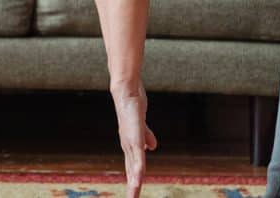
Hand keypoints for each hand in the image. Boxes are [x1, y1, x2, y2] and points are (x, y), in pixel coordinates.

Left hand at [111, 78, 158, 196]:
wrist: (127, 92)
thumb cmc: (133, 107)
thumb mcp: (141, 126)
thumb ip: (147, 137)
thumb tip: (152, 148)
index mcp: (130, 145)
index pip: (131, 167)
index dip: (132, 181)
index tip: (133, 194)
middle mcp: (128, 146)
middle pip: (130, 171)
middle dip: (132, 187)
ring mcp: (130, 142)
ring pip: (134, 167)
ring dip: (134, 182)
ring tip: (134, 194)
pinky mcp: (134, 136)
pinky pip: (138, 155)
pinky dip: (138, 167)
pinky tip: (138, 178)